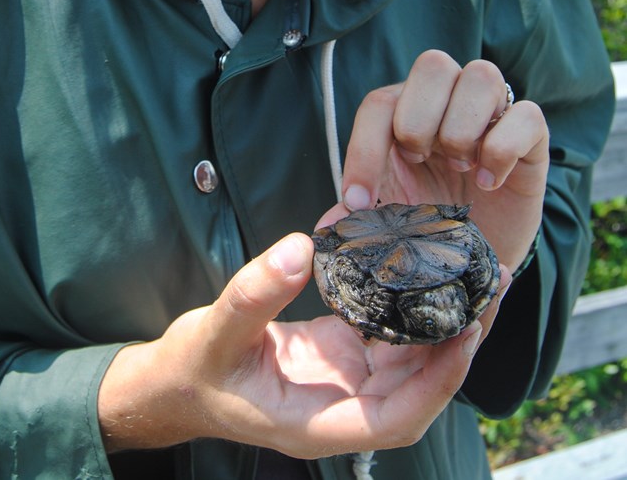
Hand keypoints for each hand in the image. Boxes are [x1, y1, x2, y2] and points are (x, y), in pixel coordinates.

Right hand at [98, 233, 499, 457]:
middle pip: (420, 387)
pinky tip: (425, 273)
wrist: (177, 381)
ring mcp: (345, 380)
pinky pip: (387, 335)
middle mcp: (344, 406)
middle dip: (460, 346)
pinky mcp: (340, 352)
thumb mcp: (216, 331)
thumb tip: (300, 246)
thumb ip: (255, 293)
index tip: (466, 333)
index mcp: (321, 422)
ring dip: (444, 325)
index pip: (399, 418)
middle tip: (491, 291)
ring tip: (474, 277)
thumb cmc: (195, 369)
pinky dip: (411, 309)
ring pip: (410, 360)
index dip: (439, 382)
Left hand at [318, 50, 548, 274]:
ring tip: (459, 166)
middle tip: (420, 160)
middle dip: (418, 119)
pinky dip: (503, 148)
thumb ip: (361, 216)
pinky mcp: (532, 134)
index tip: (358, 200)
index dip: (363, 148)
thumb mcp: (392, 220)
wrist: (486, 253)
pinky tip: (490, 182)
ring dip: (461, 126)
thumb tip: (328, 226)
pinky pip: (526, 114)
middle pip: (432, 64)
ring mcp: (494, 112)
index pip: (379, 102)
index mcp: (406, 113)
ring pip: (480, 74)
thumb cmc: (433, 223)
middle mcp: (449, 100)